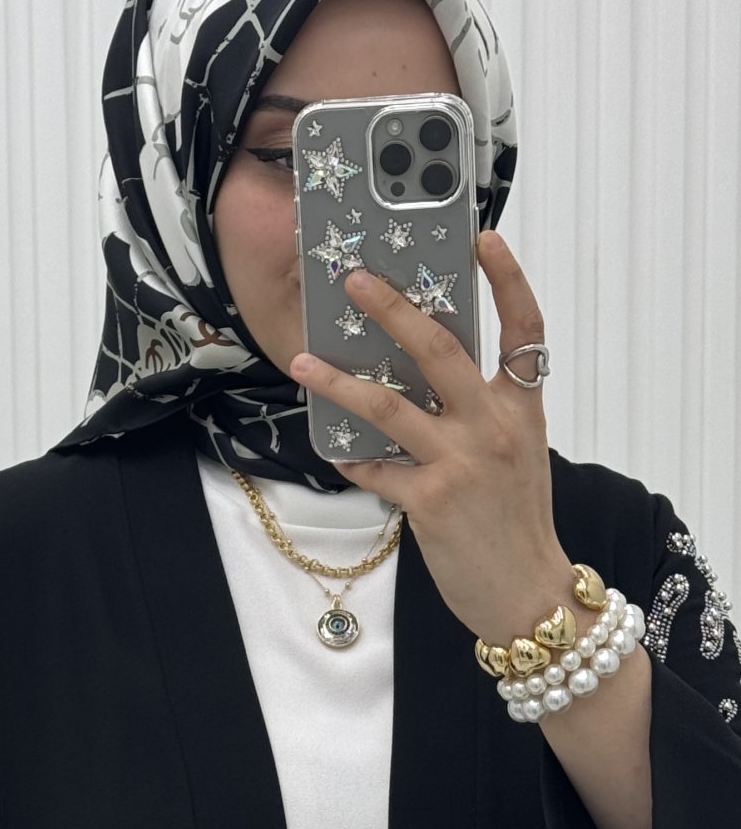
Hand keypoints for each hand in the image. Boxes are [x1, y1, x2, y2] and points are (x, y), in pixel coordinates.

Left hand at [290, 231, 582, 647]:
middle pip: (440, 349)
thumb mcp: (516, 455)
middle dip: (393, 308)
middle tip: (354, 279)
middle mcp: (494, 426)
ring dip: (338, 380)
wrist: (527, 592)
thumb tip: (420, 378)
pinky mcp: (430, 501)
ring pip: (388, 404)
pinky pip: (375, 469)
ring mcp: (461, 462)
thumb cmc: (517, 522)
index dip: (507, 279)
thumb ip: (481, 413)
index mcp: (522, 409)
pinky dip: (351, 459)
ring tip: (302, 360)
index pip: (524, 330)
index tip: (483, 237)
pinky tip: (335, 453)